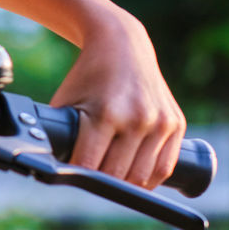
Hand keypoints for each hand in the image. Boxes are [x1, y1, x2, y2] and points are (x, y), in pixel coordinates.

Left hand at [49, 8, 185, 189]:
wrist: (121, 44)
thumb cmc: (88, 75)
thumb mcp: (66, 100)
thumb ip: (60, 132)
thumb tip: (52, 163)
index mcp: (106, 112)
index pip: (90, 164)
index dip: (79, 174)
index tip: (72, 175)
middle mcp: (137, 118)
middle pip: (117, 175)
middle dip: (100, 181)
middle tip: (90, 177)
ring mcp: (160, 123)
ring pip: (142, 177)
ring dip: (124, 184)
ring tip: (111, 178)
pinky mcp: (176, 124)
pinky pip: (164, 168)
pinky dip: (149, 180)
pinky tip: (134, 178)